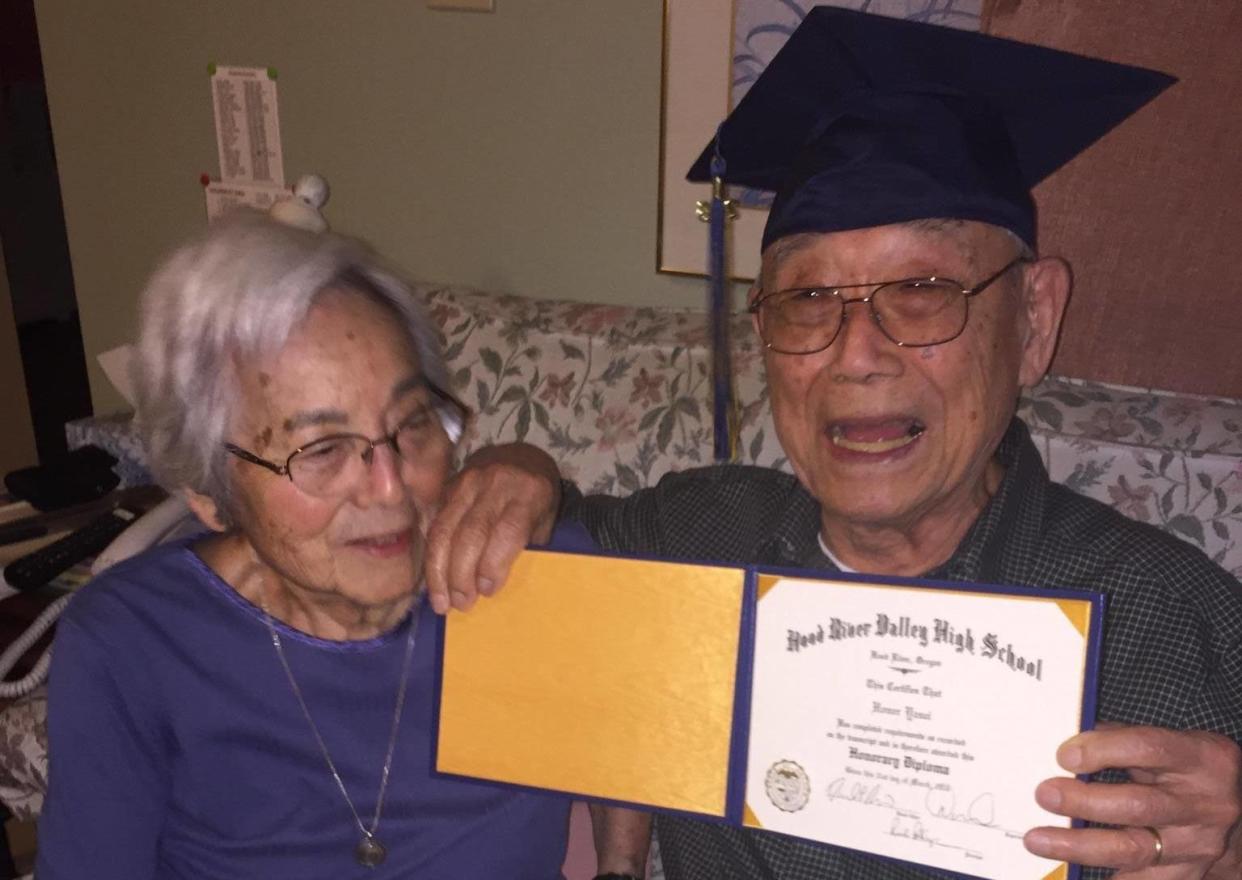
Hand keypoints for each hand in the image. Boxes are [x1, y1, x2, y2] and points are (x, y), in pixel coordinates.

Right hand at [424, 443, 560, 613]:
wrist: (522, 456)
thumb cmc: (537, 497)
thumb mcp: (545, 519)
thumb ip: (527, 546)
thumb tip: (498, 586)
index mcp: (528, 492)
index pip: (507, 531)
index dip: (493, 564)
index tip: (487, 591)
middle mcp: (495, 484)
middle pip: (470, 533)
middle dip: (461, 574)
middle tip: (460, 604)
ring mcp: (467, 482)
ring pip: (444, 529)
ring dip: (439, 570)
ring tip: (441, 601)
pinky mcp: (447, 487)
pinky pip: (434, 524)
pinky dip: (432, 556)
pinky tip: (433, 581)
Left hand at [1024, 724, 1241, 876]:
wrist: (1230, 812)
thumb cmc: (1185, 770)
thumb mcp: (1168, 744)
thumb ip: (1121, 738)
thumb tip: (1067, 747)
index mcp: (1201, 759)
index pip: (1149, 748)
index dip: (1104, 749)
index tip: (1064, 755)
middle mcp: (1204, 804)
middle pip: (1139, 805)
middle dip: (1085, 801)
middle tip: (1044, 794)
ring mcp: (1197, 845)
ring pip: (1133, 850)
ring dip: (1080, 846)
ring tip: (1039, 839)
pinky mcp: (1186, 875)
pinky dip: (1106, 879)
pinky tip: (1069, 873)